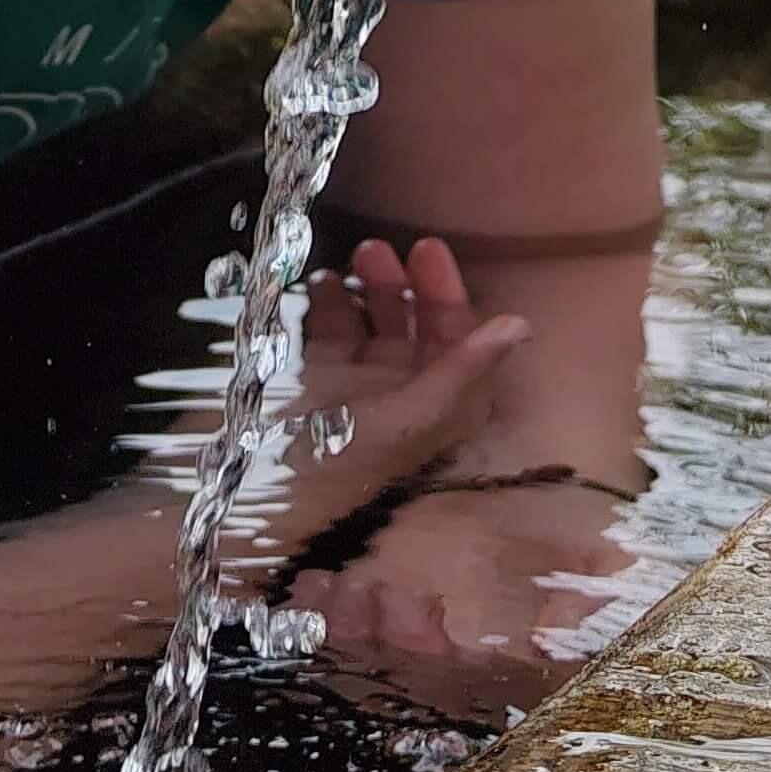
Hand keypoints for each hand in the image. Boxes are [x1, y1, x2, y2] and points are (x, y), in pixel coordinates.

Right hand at [282, 237, 638, 709]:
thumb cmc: (334, 480)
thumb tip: (521, 325)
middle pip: (412, 333)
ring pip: (368, 330)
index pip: (456, 348)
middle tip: (377, 249)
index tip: (427, 251)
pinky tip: (317, 286)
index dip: (447, 297)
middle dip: (401, 287)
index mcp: (432, 419)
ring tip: (345, 265)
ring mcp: (349, 398)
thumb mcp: (404, 424)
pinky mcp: (307, 394)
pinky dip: (324, 309)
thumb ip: (459, 374)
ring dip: (363, 292)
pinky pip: (326, 340)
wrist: (249, 522)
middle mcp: (396, 406)